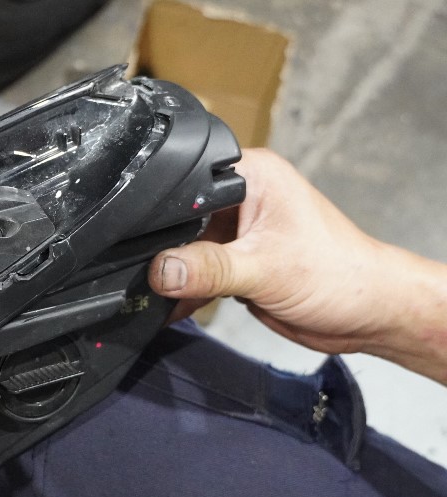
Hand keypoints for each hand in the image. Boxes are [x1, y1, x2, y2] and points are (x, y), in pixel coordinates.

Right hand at [147, 148, 446, 383]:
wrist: (365, 315)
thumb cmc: (340, 274)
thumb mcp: (265, 268)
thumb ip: (208, 268)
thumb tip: (161, 270)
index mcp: (252, 176)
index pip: (187, 181)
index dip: (158, 209)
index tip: (136, 238)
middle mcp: (241, 199)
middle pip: (179, 217)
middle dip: (163, 248)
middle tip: (147, 274)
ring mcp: (236, 232)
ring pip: (183, 249)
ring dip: (172, 274)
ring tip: (156, 294)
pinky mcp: (234, 263)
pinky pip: (194, 273)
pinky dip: (183, 292)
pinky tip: (170, 308)